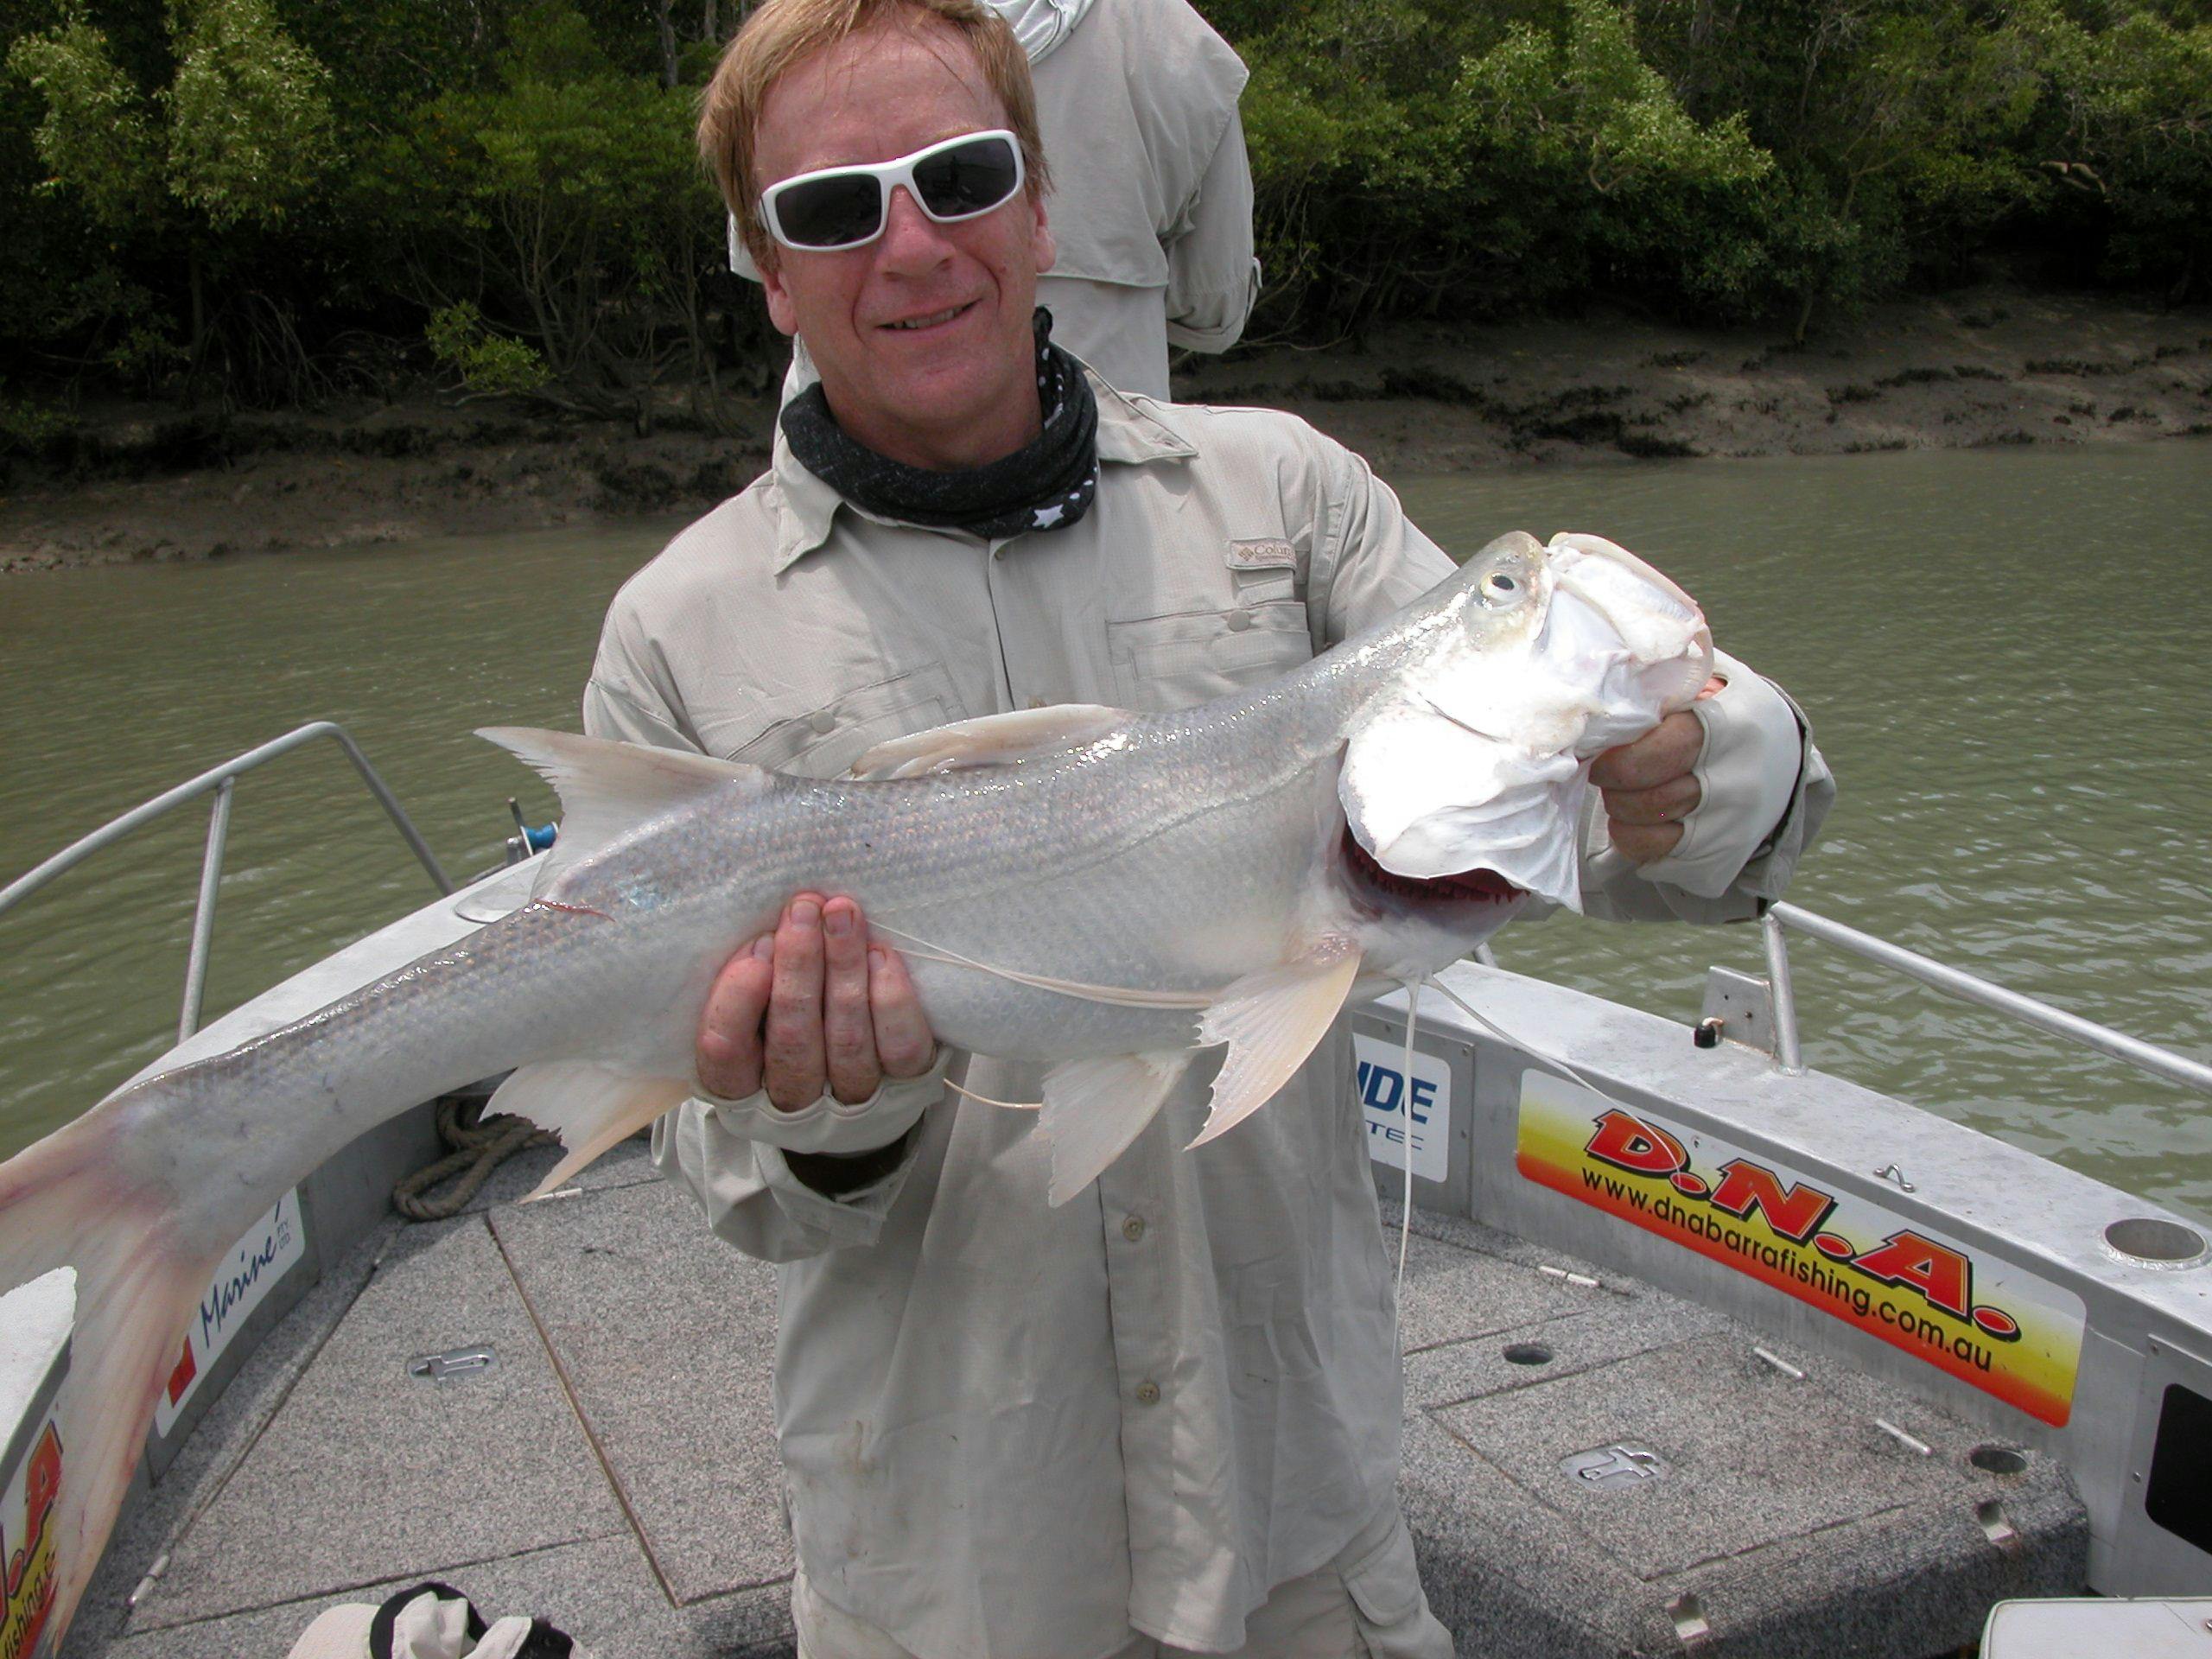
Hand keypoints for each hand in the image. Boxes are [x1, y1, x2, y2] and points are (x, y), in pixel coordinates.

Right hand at [695, 893, 936, 1108]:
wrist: (870, 1098)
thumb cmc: (796, 1033)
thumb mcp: (757, 1019)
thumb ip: (752, 985)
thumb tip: (766, 928)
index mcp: (741, 1092)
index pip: (725, 1054)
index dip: (738, 1000)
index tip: (759, 946)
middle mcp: (794, 1104)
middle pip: (792, 1040)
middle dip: (798, 966)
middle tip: (804, 909)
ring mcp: (853, 1101)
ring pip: (847, 1039)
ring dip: (844, 967)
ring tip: (842, 913)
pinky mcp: (906, 1089)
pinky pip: (900, 1048)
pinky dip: (890, 998)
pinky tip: (881, 955)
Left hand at [1589, 676, 1722, 865]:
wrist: (1784, 752)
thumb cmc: (1729, 710)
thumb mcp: (1706, 681)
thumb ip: (1657, 684)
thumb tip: (1598, 697)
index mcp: (1728, 729)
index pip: (1653, 756)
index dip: (1615, 762)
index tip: (1602, 759)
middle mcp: (1736, 783)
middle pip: (1647, 800)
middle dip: (1615, 790)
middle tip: (1610, 778)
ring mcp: (1733, 826)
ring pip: (1646, 836)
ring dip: (1622, 817)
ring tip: (1627, 796)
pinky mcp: (1724, 859)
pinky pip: (1659, 862)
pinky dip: (1638, 844)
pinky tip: (1644, 822)